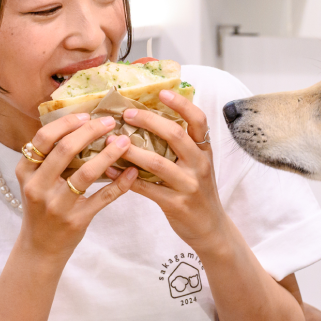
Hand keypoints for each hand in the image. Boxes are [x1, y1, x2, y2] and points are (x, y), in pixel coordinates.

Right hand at [14, 112, 138, 261]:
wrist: (40, 249)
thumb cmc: (42, 208)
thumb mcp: (36, 181)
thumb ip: (50, 158)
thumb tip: (82, 125)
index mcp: (26, 171)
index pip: (44, 138)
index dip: (67, 123)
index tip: (87, 114)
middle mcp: (38, 186)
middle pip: (65, 149)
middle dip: (91, 131)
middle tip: (110, 122)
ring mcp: (57, 205)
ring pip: (86, 173)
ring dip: (108, 154)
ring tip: (124, 142)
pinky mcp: (76, 220)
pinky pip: (103, 197)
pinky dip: (120, 183)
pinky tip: (132, 172)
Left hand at [108, 89, 228, 252]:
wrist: (210, 228)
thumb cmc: (198, 192)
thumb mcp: (198, 164)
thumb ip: (183, 145)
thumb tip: (153, 119)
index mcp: (204, 150)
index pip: (198, 120)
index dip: (182, 104)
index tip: (162, 93)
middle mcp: (199, 164)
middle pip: (175, 135)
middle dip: (148, 121)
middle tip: (126, 114)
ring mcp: (188, 185)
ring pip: (156, 162)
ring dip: (131, 150)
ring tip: (111, 141)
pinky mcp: (176, 204)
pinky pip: (146, 188)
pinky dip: (125, 179)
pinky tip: (110, 171)